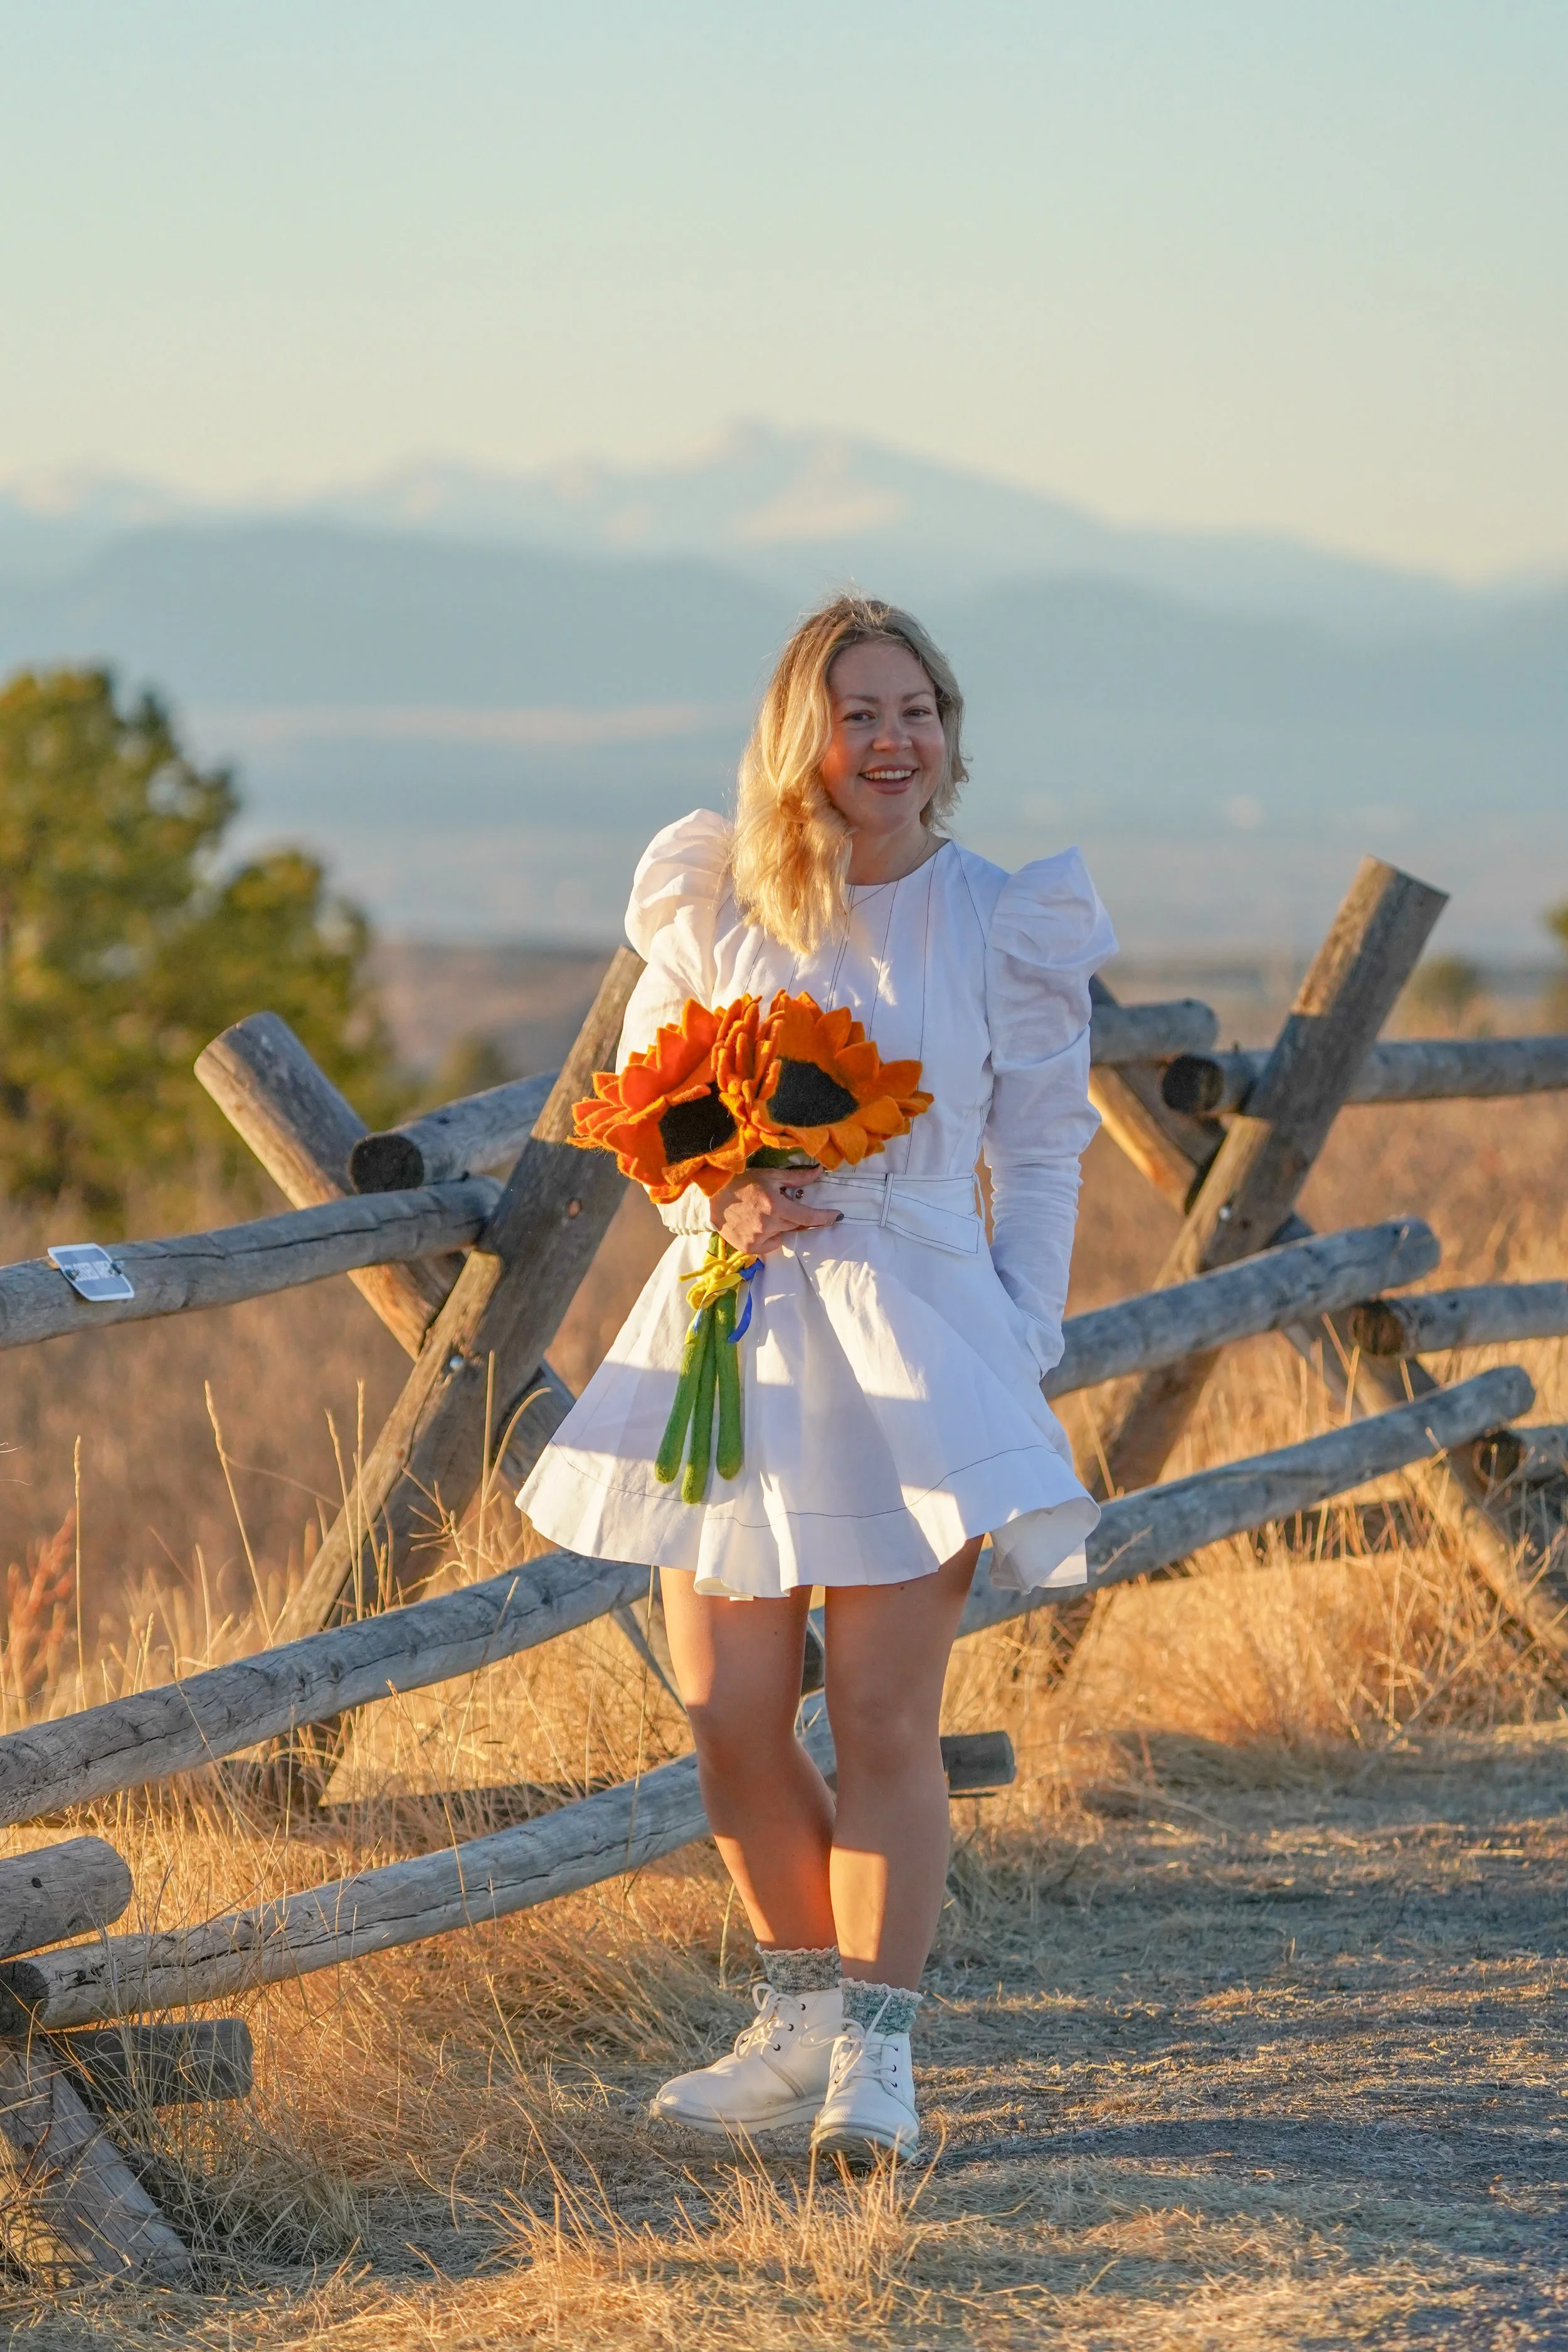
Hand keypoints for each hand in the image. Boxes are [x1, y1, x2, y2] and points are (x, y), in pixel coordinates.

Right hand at [708, 1165, 841, 1258]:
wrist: (711, 1196)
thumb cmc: (742, 1182)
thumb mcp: (770, 1175)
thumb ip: (797, 1178)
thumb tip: (820, 1172)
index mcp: (775, 1206)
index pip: (807, 1216)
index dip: (825, 1217)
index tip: (838, 1216)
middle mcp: (768, 1225)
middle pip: (795, 1225)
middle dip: (795, 1216)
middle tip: (784, 1205)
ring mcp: (757, 1239)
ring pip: (782, 1235)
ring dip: (780, 1225)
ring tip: (764, 1213)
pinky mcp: (748, 1248)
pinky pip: (769, 1245)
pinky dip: (768, 1236)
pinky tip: (756, 1224)